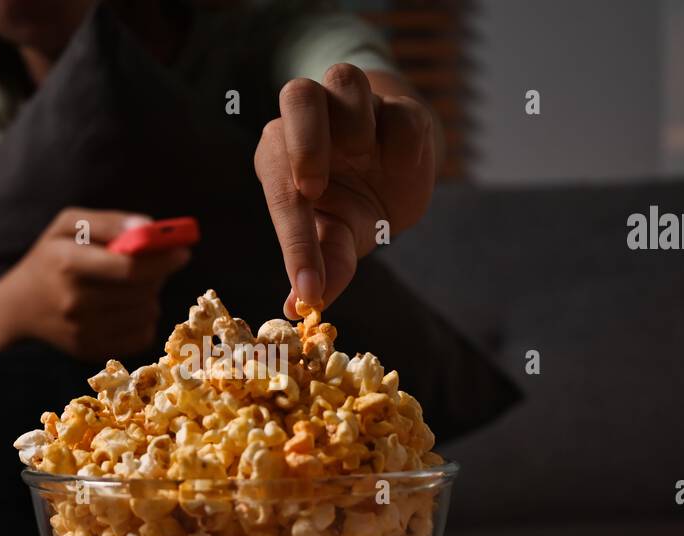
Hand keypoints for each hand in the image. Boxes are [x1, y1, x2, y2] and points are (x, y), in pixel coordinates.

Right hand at [0, 208, 189, 360]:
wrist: (18, 307)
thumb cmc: (51, 257)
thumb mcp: (68, 225)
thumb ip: (109, 222)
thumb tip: (149, 227)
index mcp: (67, 263)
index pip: (129, 268)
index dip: (163, 260)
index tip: (184, 253)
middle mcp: (73, 301)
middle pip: (141, 291)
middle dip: (158, 274)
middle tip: (157, 264)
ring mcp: (81, 330)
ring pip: (145, 313)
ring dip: (150, 296)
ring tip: (133, 285)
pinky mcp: (90, 350)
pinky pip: (141, 336)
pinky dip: (143, 319)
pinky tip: (128, 307)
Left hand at [255, 63, 436, 317]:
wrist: (399, 184)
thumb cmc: (350, 211)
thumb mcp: (337, 243)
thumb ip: (324, 268)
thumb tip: (301, 306)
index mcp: (282, 156)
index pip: (281, 189)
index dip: (293, 242)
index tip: (308, 284)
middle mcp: (311, 123)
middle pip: (297, 94)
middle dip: (305, 140)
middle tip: (313, 188)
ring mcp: (357, 109)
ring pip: (344, 79)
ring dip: (353, 125)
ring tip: (363, 163)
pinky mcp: (401, 110)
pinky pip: (400, 112)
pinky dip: (402, 144)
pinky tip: (400, 171)